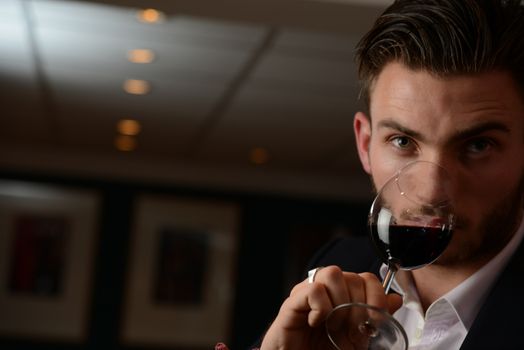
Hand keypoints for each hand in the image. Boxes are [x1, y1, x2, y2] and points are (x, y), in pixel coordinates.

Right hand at [260, 265, 401, 349]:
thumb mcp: (357, 337)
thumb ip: (374, 317)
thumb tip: (396, 299)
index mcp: (340, 294)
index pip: (366, 278)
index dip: (376, 297)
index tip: (376, 321)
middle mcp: (324, 289)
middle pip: (351, 276)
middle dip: (358, 308)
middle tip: (354, 333)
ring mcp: (306, 293)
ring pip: (332, 273)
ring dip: (340, 304)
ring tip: (336, 327)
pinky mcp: (291, 303)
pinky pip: (313, 290)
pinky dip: (322, 308)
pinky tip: (317, 323)